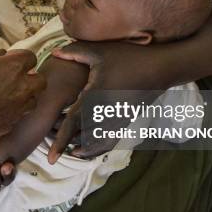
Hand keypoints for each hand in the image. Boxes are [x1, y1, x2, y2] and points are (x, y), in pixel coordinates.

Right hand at [0, 26, 45, 154]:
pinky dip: (14, 111)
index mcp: (14, 67)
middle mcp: (22, 87)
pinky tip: (1, 109)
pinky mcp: (10, 124)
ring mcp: (18, 108)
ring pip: (33, 100)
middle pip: (40, 80)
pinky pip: (19, 116)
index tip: (9, 57)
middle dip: (32, 76)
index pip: (30, 57)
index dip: (21, 56)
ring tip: (11, 93)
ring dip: (26, 95)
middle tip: (16, 76)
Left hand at [48, 41, 168, 161]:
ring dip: (83, 148)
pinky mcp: (127, 120)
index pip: (72, 124)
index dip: (60, 142)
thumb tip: (54, 53)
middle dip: (67, 145)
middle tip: (52, 153)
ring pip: (97, 142)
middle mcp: (106, 113)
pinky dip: (98, 147)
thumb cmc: (130, 57)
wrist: (162, 67)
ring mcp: (119, 119)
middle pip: (82, 136)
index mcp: (95, 97)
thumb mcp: (99, 52)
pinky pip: (110, 139)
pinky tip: (88, 147)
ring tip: (70, 151)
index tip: (50, 159)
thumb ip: (74, 52)